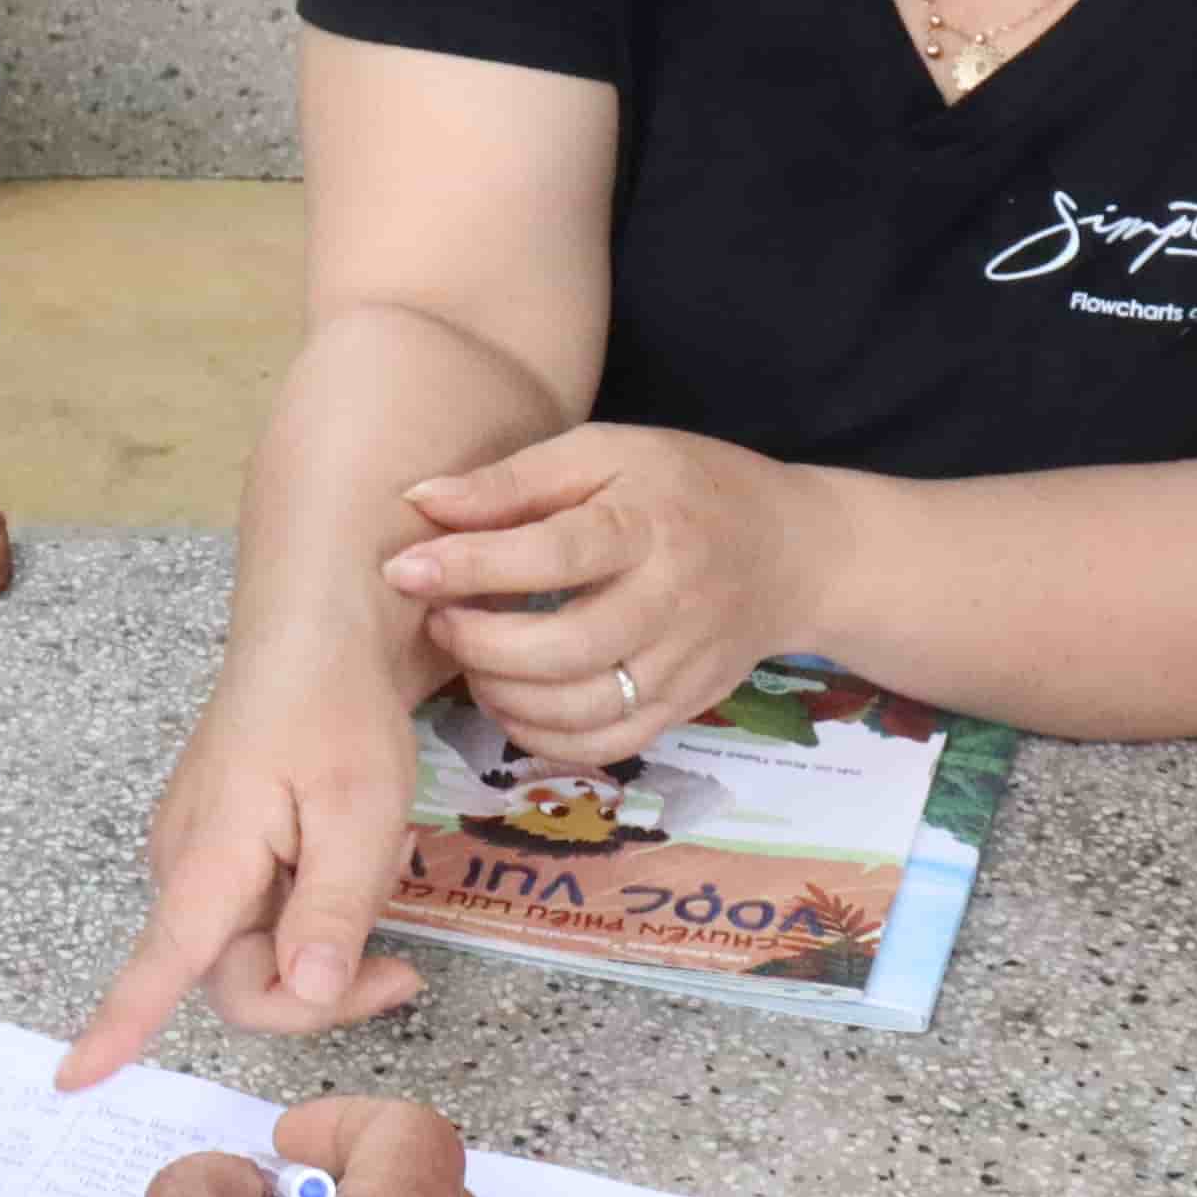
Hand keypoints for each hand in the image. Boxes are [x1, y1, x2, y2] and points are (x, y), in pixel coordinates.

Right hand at [64, 631, 433, 1085]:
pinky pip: (262, 914)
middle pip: (239, 981)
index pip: (158, 965)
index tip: (73, 1080)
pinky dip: (313, 907)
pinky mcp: (222, 847)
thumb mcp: (360, 811)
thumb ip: (332, 908)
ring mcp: (200, 856)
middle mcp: (186, 866)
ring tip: (377, 869)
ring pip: (256, 950)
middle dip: (319, 991)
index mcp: (210, 860)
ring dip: (323, 942)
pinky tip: (348, 854)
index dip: (118, 1027)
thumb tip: (303, 991)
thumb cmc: (336, 709)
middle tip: (405, 969)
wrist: (316, 629)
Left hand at [381, 425, 828, 766]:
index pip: (554, 554)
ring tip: (470, 657)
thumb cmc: (682, 487)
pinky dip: (542, 736)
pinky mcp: (683, 705)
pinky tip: (509, 700)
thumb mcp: (605, 453)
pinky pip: (604, 744)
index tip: (404, 568)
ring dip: (502, 694)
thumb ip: (514, 480)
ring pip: (582, 709)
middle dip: (481, 643)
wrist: (792, 550)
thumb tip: (420, 502)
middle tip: (438, 618)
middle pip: (567, 648)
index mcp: (650, 523)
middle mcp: (673, 600)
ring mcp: (683, 663)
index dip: (471, 566)